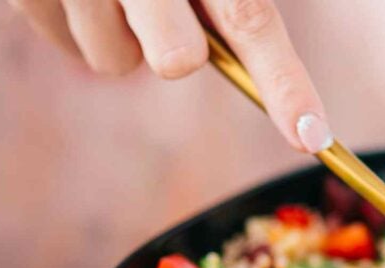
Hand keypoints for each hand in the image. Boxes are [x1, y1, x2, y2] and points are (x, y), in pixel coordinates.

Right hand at [10, 0, 331, 152]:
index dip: (286, 84)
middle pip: (177, 60)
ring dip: (123, 34)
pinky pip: (73, 48)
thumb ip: (230, 2)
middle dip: (175, 47)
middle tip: (160, 0)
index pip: (250, 19)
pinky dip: (81, 25)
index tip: (311, 138)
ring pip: (119, 63)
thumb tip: (254, 55)